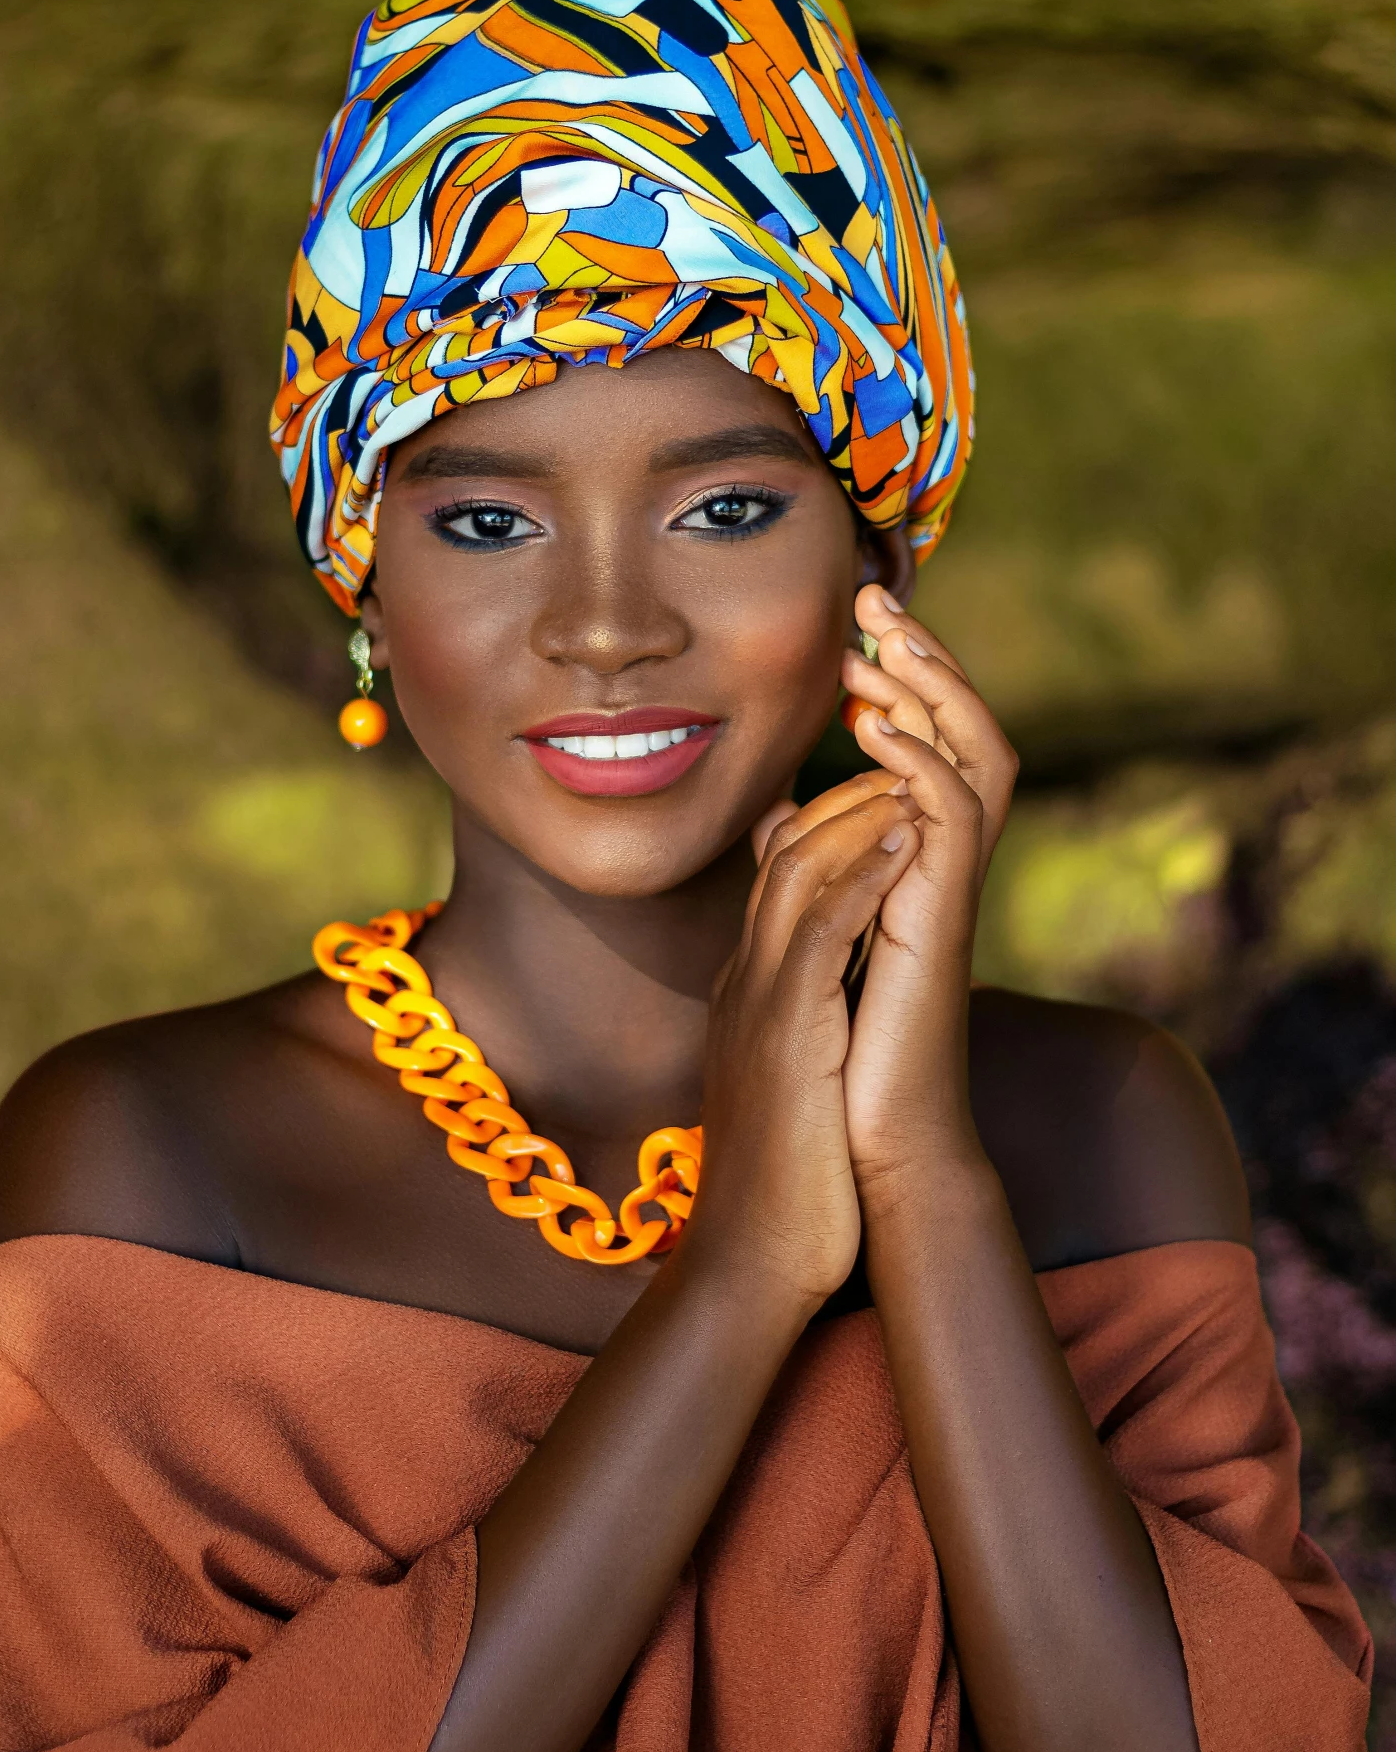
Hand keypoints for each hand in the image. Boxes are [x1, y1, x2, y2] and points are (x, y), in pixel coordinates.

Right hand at [688, 773, 922, 1309]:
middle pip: (781, 855)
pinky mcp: (786, 1035)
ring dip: (854, 814)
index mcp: (749, 994)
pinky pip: (820, 932)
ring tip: (908, 775)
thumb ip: (803, 1025)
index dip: (825, 820)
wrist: (751, 1264)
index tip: (880, 788)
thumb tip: (834, 997)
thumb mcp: (790, 1083)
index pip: (777, 877)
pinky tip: (903, 839)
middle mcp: (744, 984)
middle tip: (898, 756)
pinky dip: (861, 875)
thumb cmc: (783, 1184)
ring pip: (795, 873)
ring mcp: (758, 1005)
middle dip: (841, 794)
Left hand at [838, 588, 1017, 1194]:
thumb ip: (806, 866)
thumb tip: (774, 810)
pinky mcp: (942, 923)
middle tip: (876, 602)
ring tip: (883, 646)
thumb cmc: (837, 1057)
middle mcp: (943, 868)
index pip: (929, 745)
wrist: (862, 1150)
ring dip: (932, 695)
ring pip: (977, 758)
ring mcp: (950, 893)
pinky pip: (955, 821)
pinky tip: (877, 731)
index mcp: (914, 861)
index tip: (855, 630)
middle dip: (924, 662)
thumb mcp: (806, 934)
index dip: (902, 682)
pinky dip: (920, 767)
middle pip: (965, 732)